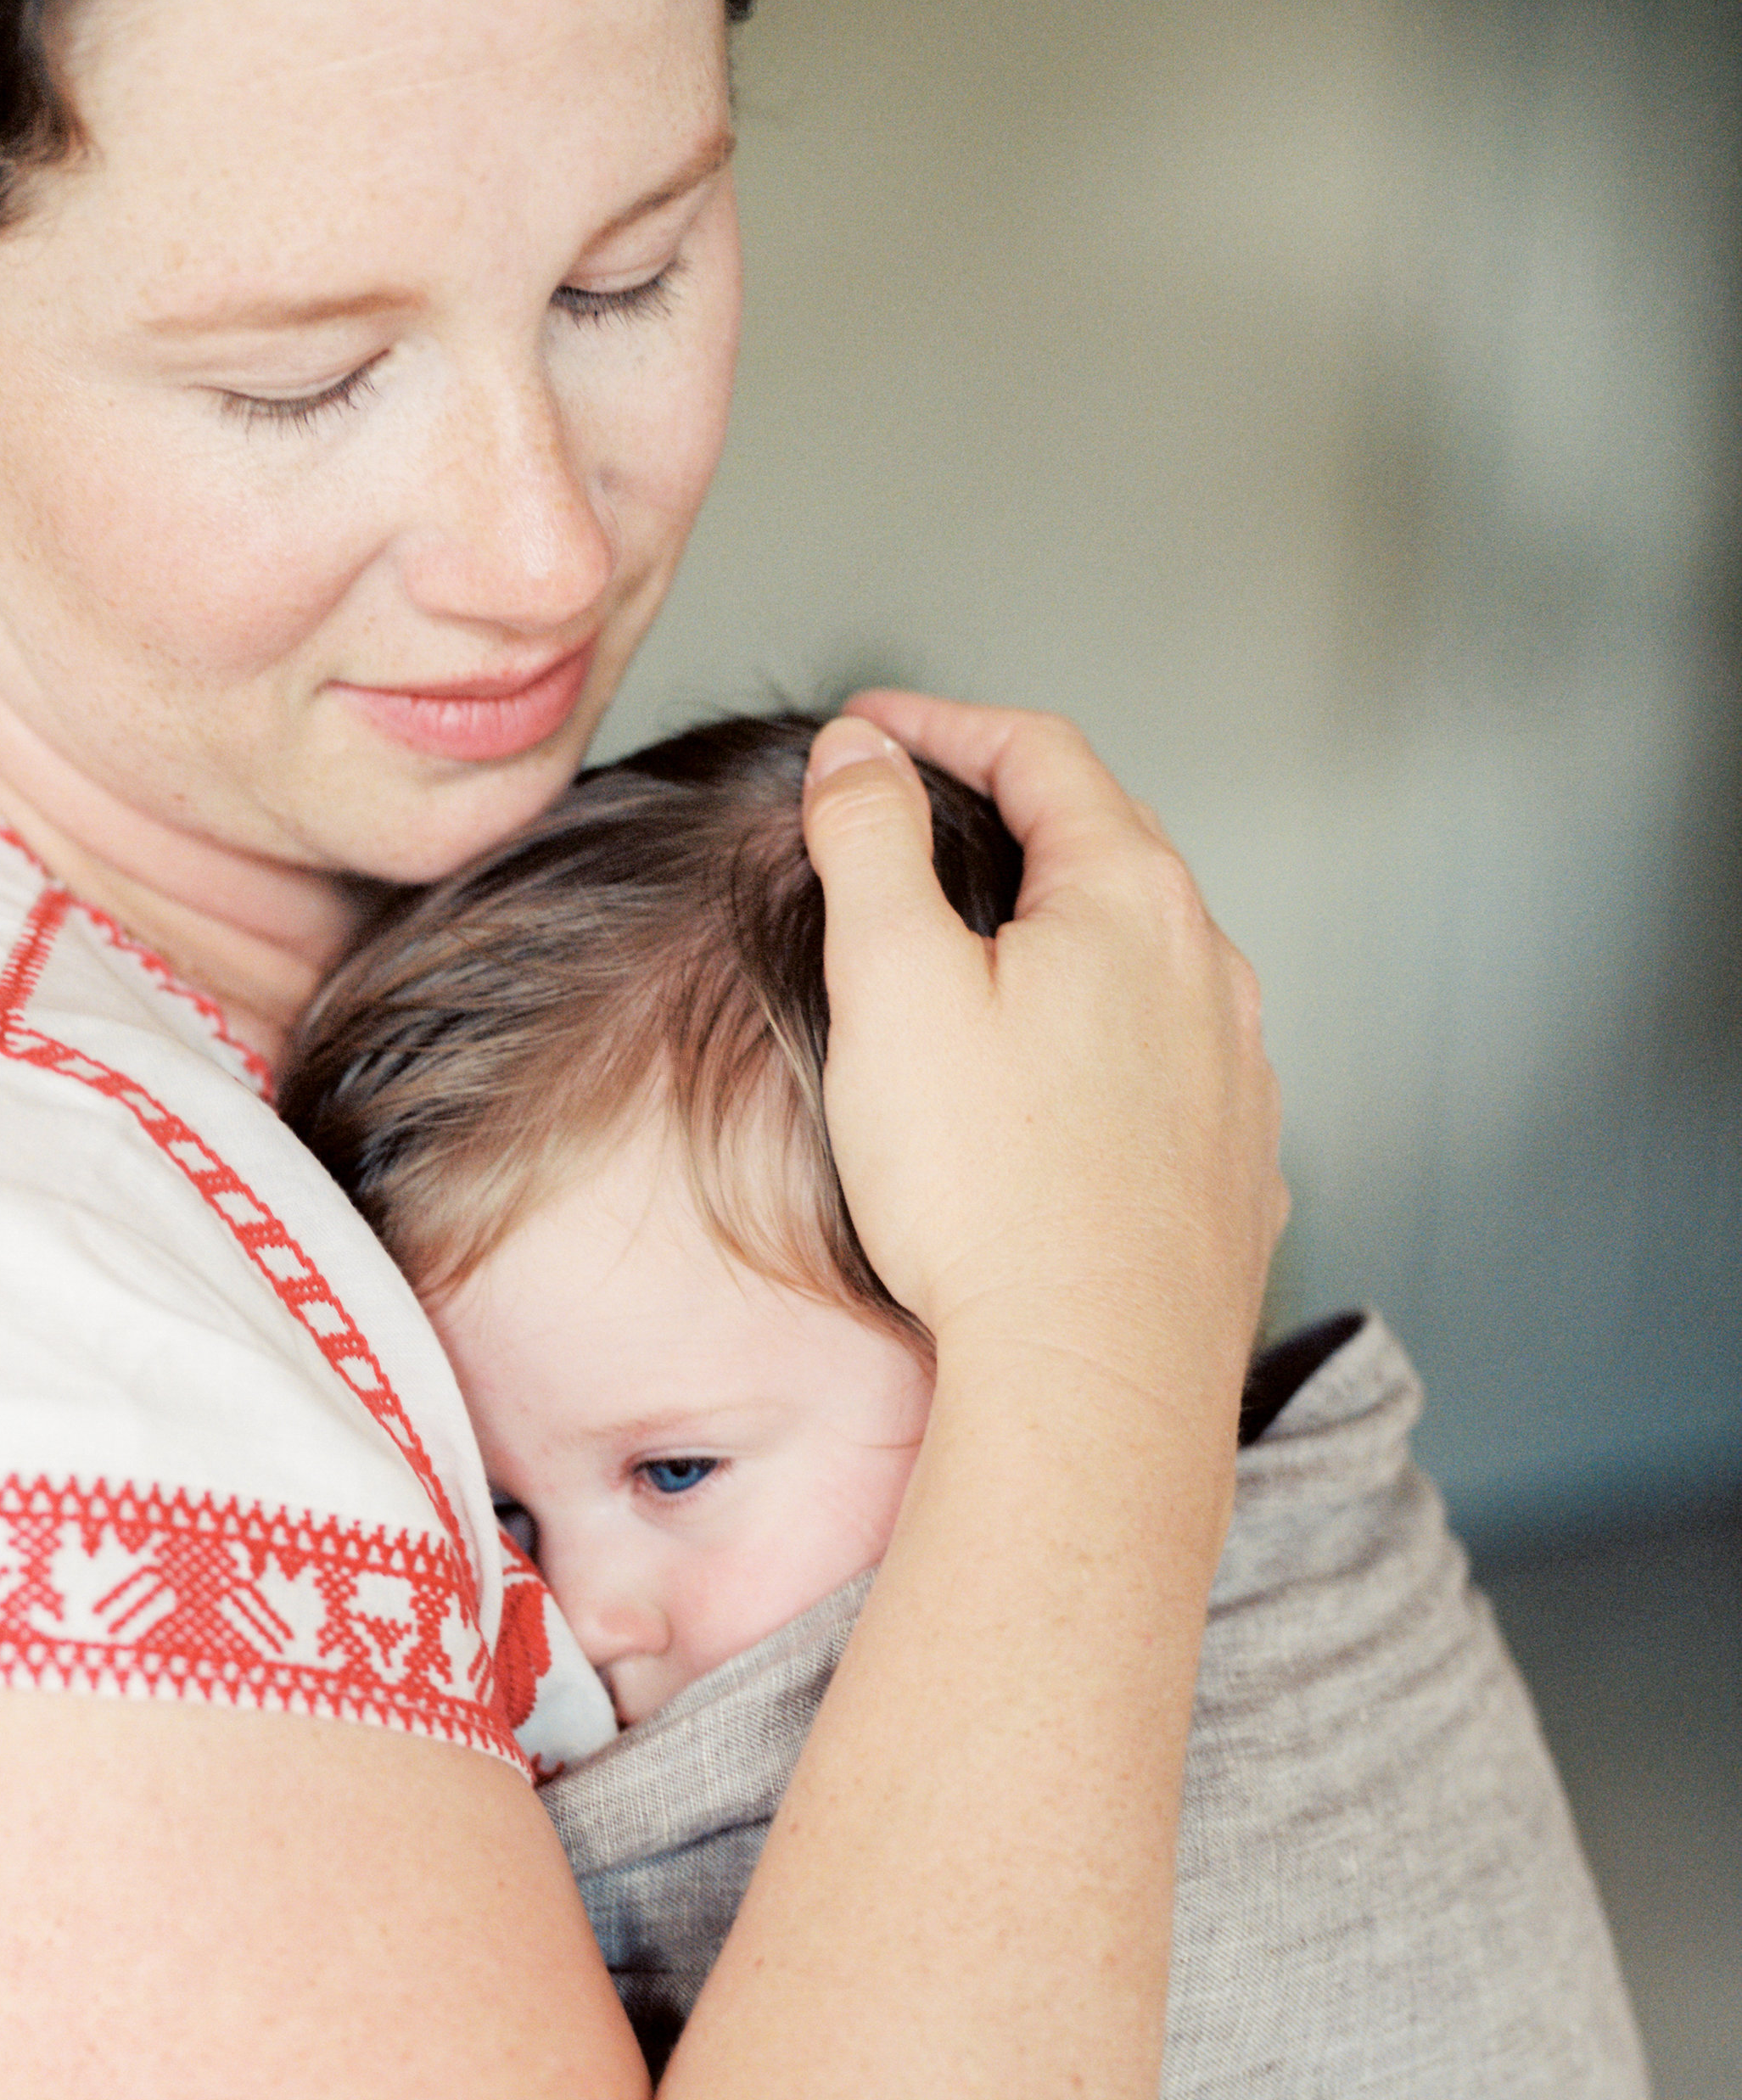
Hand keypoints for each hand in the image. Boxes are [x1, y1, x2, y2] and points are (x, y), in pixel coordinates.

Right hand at [800, 699, 1284, 1463]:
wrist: (1093, 1374)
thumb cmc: (989, 1192)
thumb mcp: (892, 983)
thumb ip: (870, 843)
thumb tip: (860, 754)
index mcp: (1129, 900)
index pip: (1039, 754)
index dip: (942, 725)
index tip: (871, 731)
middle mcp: (1209, 971)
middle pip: (1108, 845)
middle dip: (1011, 815)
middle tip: (926, 819)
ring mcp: (1239, 1072)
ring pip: (1152, 959)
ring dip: (1070, 930)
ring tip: (993, 949)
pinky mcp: (1238, 1166)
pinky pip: (1175, 1063)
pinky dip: (1111, 1035)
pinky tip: (1062, 1081)